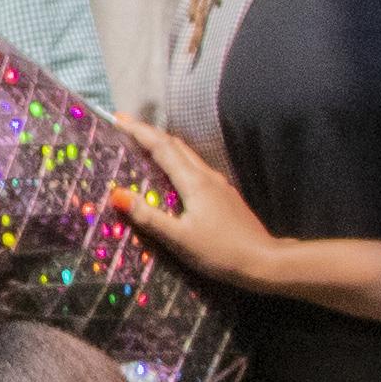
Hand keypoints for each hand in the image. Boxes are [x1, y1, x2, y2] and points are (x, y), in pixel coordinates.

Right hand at [113, 117, 286, 287]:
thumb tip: (117, 195)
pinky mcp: (223, 195)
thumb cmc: (219, 251)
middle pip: (175, 144)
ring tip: (142, 145)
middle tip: (125, 128)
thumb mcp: (178, 238)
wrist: (263, 261)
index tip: (118, 120)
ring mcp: (218, 184)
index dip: (139, 132)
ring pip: (186, 155)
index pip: (161, 147)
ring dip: (163, 145)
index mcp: (194, 182)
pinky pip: (194, 168)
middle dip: (149, 133)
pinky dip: (176, 161)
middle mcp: (206, 176)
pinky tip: (170, 173)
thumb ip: (148, 216)